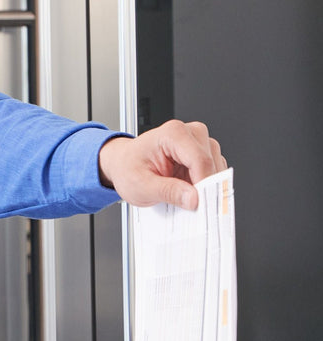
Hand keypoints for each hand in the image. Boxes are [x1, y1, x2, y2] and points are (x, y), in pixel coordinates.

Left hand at [97, 120, 225, 210]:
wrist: (122, 164)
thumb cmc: (128, 168)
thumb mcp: (141, 185)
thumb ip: (168, 192)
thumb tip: (193, 199)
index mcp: (173, 134)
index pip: (200, 160)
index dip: (204, 184)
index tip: (202, 205)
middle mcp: (190, 133)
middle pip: (211, 163)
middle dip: (205, 188)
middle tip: (194, 207)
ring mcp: (198, 142)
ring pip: (217, 168)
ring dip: (206, 187)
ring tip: (184, 198)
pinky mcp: (203, 153)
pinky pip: (214, 171)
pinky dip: (206, 186)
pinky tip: (189, 193)